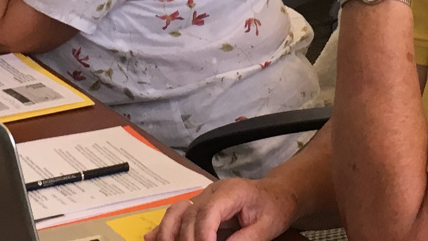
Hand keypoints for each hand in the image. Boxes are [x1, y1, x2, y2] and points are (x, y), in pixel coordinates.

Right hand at [146, 178, 297, 240]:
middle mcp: (212, 192)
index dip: (202, 236)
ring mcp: (203, 198)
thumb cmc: (273, 208)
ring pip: (176, 212)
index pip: (207, 212)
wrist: (276, 194)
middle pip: (189, 216)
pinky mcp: (198, 206)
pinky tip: (152, 239)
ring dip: (168, 234)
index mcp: (231, 192)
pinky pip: (176, 215)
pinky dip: (165, 229)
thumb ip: (244, 240)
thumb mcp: (265, 228)